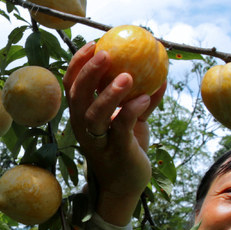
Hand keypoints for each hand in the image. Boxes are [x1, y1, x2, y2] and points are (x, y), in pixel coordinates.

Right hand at [63, 43, 165, 223]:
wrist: (126, 186)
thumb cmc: (125, 148)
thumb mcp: (131, 120)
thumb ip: (139, 99)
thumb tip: (159, 73)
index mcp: (82, 115)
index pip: (71, 84)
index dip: (78, 63)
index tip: (94, 44)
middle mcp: (84, 128)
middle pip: (77, 96)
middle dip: (88, 72)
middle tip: (106, 54)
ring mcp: (98, 141)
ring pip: (95, 115)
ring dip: (109, 94)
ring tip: (127, 76)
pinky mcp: (116, 152)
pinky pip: (121, 128)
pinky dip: (132, 111)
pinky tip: (146, 97)